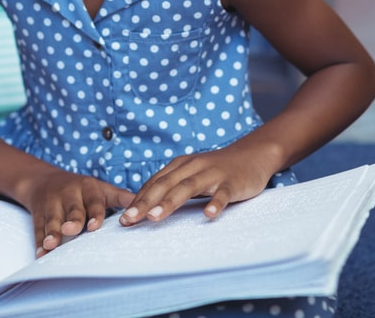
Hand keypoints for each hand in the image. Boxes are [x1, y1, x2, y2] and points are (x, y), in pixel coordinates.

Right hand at [16, 167, 133, 256]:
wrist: (43, 180)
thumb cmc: (81, 189)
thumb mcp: (101, 189)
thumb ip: (122, 197)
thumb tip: (148, 205)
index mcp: (88, 188)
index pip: (94, 201)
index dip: (95, 213)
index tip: (95, 226)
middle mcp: (69, 194)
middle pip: (72, 209)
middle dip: (73, 220)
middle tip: (72, 230)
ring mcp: (52, 204)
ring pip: (53, 219)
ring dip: (52, 232)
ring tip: (51, 245)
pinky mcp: (38, 214)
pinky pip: (38, 228)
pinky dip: (39, 241)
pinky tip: (41, 253)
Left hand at [118, 144, 278, 225]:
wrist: (252, 155)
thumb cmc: (217, 170)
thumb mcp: (191, 175)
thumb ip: (172, 188)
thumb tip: (146, 208)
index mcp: (179, 166)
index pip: (154, 184)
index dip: (137, 200)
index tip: (122, 218)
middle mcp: (192, 167)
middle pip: (164, 185)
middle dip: (144, 203)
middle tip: (128, 220)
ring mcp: (212, 174)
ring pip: (188, 187)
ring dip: (169, 202)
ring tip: (154, 218)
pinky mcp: (232, 182)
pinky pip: (222, 193)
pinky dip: (215, 203)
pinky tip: (208, 215)